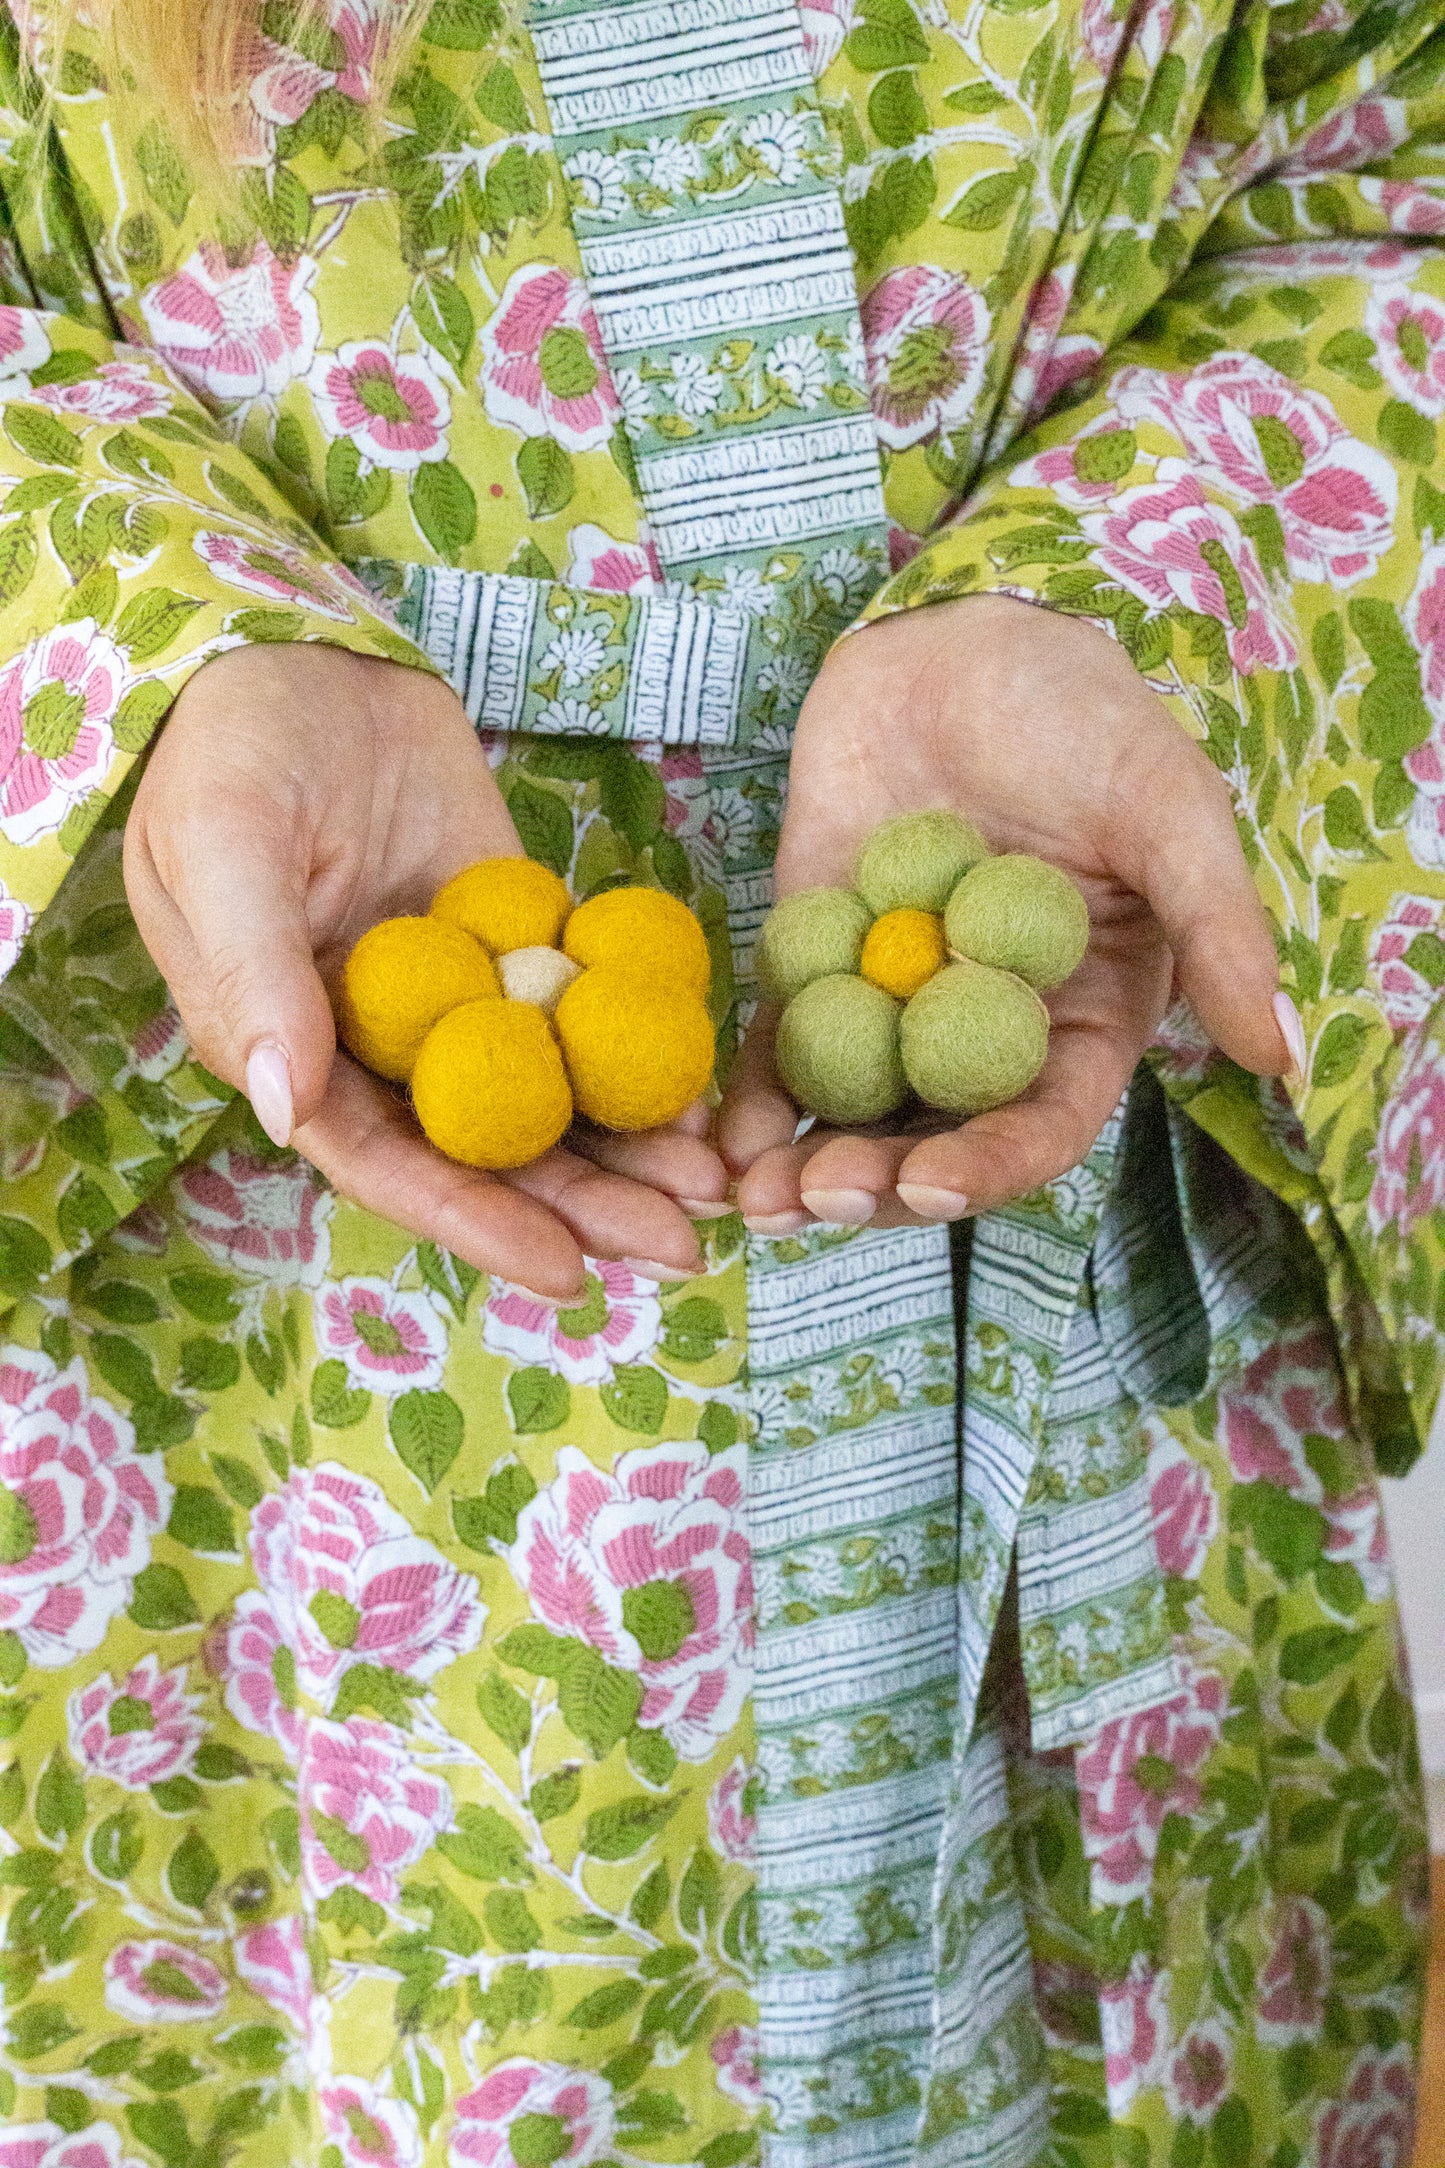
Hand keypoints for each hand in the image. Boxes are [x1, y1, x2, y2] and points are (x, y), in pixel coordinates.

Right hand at [125, 644, 727, 1296]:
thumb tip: (285, 1111)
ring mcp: (456, 1000)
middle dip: (583, 1208)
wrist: (301, 647)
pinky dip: (639, 1054)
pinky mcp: (517, 944)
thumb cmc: (230, 746)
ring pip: (547, 1098)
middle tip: (685, 1249)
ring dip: (627, 1150)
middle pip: (488, 1154)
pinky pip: (583, 1014)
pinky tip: (709, 1092)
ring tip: (718, 1190)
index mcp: (293, 1053)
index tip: (568, 1271)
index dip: (476, 1223)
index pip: (389, 1166)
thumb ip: (253, 975)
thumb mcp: (224, 847)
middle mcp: (380, 1049)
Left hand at [720, 595, 1297, 1231]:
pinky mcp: (814, 964)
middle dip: (875, 1184)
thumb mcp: (1168, 813)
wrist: (965, 635)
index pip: (1040, 1125)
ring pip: (851, 1111)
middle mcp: (986, 1033)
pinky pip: (780, 1045)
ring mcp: (893, 1006)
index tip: (929, 1183)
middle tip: (814, 1198)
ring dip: (803, 1165)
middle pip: (934, 1137)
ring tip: (753, 1197)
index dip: (990, 1166)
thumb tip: (1280, 1052)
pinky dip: (748, 1097)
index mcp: (1080, 1021)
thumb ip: (1220, 930)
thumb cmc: (1084, 721)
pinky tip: (716, 1141)